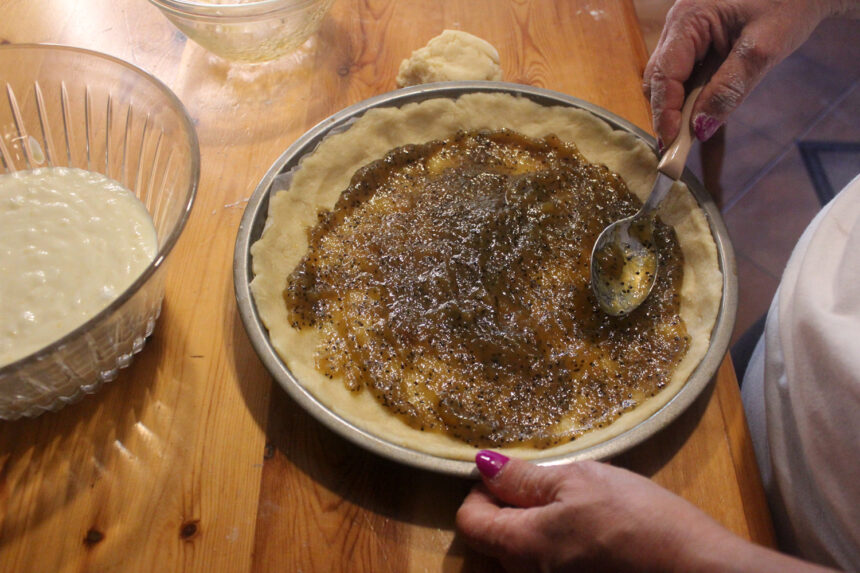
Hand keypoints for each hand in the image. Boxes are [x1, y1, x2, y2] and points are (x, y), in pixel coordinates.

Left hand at [455, 451, 834, 571]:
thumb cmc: (641, 520)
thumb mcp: (582, 481)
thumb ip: (525, 478)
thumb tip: (483, 465)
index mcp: (523, 546)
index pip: (468, 521)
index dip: (481, 491)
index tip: (512, 475)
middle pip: (493, 542)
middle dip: (509, 511)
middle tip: (550, 488)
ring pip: (523, 558)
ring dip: (535, 531)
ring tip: (577, 511)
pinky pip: (550, 570)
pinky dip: (559, 551)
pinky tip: (594, 538)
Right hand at [643, 0, 854, 146]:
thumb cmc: (790, 3)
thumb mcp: (764, 49)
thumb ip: (730, 89)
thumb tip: (700, 128)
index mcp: (688, 18)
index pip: (663, 75)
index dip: (665, 114)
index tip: (672, 146)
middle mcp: (678, 23)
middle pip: (658, 79)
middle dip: (667, 113)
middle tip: (680, 146)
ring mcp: (685, 31)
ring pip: (667, 78)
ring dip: (679, 106)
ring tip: (694, 130)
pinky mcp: (696, 39)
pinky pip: (683, 72)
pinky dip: (690, 95)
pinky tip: (704, 108)